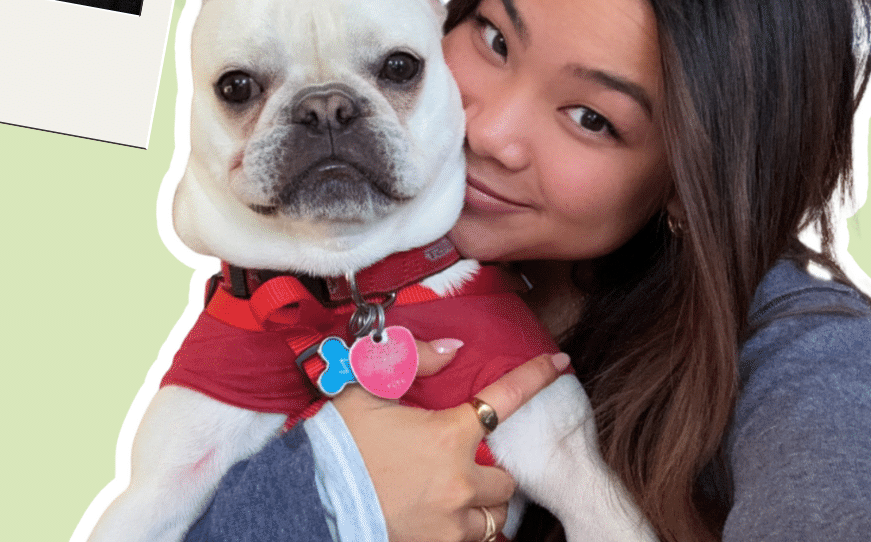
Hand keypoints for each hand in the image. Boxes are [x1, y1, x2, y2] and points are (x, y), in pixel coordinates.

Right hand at [336, 348, 570, 541]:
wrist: (311, 497)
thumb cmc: (338, 441)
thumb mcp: (366, 388)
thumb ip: (412, 361)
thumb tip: (453, 349)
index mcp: (447, 435)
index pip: (505, 399)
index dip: (536, 377)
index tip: (560, 365)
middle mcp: (460, 480)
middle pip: (508, 479)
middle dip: (493, 472)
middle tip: (465, 465)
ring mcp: (452, 521)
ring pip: (497, 516)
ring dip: (483, 505)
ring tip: (456, 496)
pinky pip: (475, 541)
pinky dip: (467, 530)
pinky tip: (444, 517)